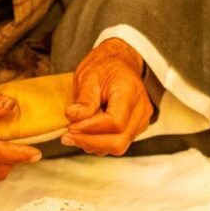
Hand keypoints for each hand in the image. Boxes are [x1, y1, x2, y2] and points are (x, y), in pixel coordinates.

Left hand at [61, 38, 152, 156]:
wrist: (118, 64)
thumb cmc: (104, 68)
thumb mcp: (89, 76)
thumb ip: (84, 99)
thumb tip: (73, 117)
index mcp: (130, 92)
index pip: (115, 122)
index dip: (90, 129)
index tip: (70, 127)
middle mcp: (141, 109)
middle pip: (119, 141)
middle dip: (90, 142)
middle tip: (68, 136)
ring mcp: (141, 121)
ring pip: (118, 146)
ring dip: (93, 144)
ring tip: (75, 131)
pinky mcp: (135, 128)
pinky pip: (118, 143)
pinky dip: (99, 142)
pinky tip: (87, 132)